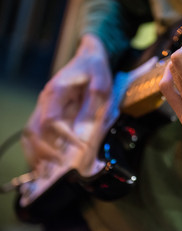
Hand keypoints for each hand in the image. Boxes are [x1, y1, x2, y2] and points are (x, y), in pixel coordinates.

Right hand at [21, 34, 111, 167]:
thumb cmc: (95, 69)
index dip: (64, 137)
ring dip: (36, 154)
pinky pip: (35, 132)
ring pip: (30, 133)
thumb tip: (86, 131)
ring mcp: (44, 105)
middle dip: (44, 152)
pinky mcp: (47, 111)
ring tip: (44, 173)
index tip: (80, 147)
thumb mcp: (101, 84)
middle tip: (59, 167)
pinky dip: (36, 149)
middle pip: (34, 130)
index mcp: (57, 91)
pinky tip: (42, 163)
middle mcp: (46, 100)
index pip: (52, 120)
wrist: (88, 57)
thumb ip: (94, 105)